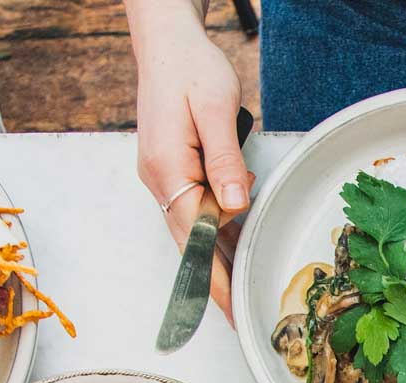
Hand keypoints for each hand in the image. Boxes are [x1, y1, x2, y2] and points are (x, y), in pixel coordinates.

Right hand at [131, 3, 250, 319]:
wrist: (167, 44)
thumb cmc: (190, 69)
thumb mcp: (215, 109)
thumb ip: (224, 161)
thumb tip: (234, 207)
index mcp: (167, 169)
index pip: (193, 236)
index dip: (212, 276)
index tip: (229, 308)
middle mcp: (159, 179)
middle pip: (189, 242)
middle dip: (214, 279)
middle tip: (239, 314)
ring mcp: (163, 176)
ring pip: (193, 226)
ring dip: (218, 251)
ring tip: (245, 279)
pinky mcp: (172, 170)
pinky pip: (195, 207)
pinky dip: (216, 225)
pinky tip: (237, 231)